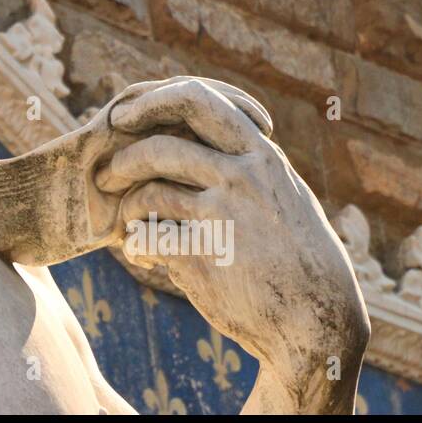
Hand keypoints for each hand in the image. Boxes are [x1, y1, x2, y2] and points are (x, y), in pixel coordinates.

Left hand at [95, 77, 368, 411]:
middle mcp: (243, 179)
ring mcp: (222, 217)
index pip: (197, 100)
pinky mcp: (203, 258)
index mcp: (262, 156)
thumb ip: (243, 163)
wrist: (316, 323)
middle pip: (160, 147)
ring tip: (127, 222)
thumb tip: (190, 134)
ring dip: (129, 209)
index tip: (124, 117)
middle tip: (105, 174)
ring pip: (148, 194)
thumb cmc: (296, 257)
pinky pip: (147, 238)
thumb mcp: (283, 194)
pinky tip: (141, 255)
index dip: (150, 102)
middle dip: (123, 159)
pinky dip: (135, 246)